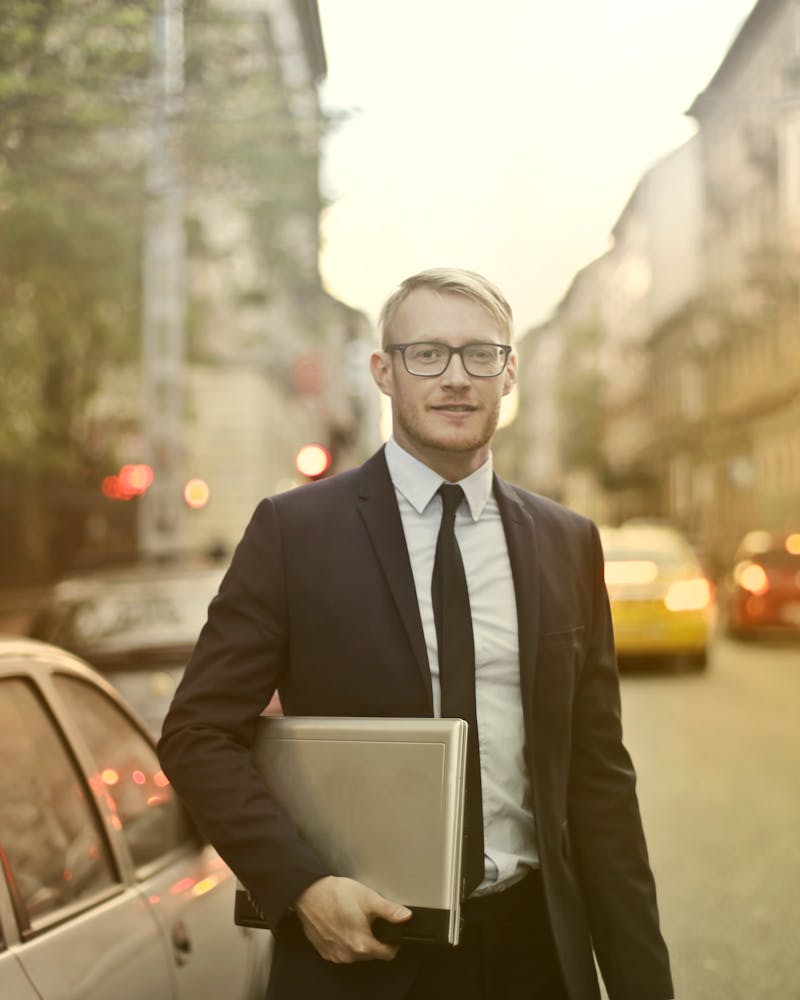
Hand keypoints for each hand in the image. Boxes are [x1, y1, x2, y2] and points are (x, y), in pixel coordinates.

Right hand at [294, 876, 411, 962]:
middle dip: (374, 938)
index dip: (393, 941)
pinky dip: (345, 940)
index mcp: (361, 944)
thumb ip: (390, 910)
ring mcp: (335, 955)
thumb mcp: (368, 898)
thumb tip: (406, 916)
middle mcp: (348, 955)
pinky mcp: (325, 951)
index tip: (391, 932)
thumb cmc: (335, 894)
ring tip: (354, 919)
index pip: (388, 954)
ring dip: (359, 939)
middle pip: (372, 953)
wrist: (308, 892)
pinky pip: (342, 950)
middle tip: (368, 918)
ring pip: (356, 952)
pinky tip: (341, 924)